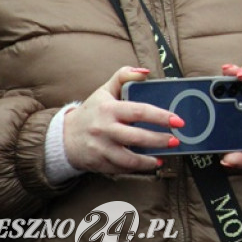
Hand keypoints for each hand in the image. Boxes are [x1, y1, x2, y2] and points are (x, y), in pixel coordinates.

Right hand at [63, 66, 181, 173]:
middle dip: (159, 140)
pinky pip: (121, 169)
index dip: (160, 116)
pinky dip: (137, 168)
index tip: (177, 120)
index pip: (139, 111)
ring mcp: (100, 149)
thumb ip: (124, 76)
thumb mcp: (104, 90)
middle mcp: (104, 129)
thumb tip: (145, 72)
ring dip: (149, 160)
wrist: (63, 137)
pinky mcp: (98, 164)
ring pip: (129, 159)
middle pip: (137, 137)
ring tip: (165, 156)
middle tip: (176, 140)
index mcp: (109, 109)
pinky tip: (151, 163)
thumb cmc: (91, 112)